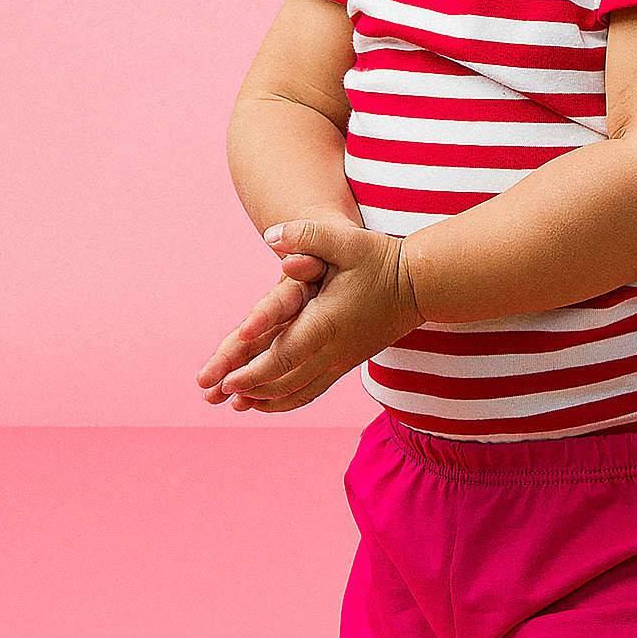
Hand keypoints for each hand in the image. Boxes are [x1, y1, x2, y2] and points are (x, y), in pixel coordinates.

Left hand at [212, 219, 424, 412]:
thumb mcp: (345, 239)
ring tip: (235, 402)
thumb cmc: (381, 259)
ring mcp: (341, 361)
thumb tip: (270, 237)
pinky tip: (266, 401)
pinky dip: (286, 400)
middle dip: (249, 389)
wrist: (421, 285)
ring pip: (297, 392)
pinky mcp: (346, 364)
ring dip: (265, 399)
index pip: (283, 357)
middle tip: (216, 394)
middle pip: (284, 381)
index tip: (226, 381)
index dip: (253, 373)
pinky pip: (311, 391)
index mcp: (326, 323)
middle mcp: (333, 350)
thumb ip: (306, 235)